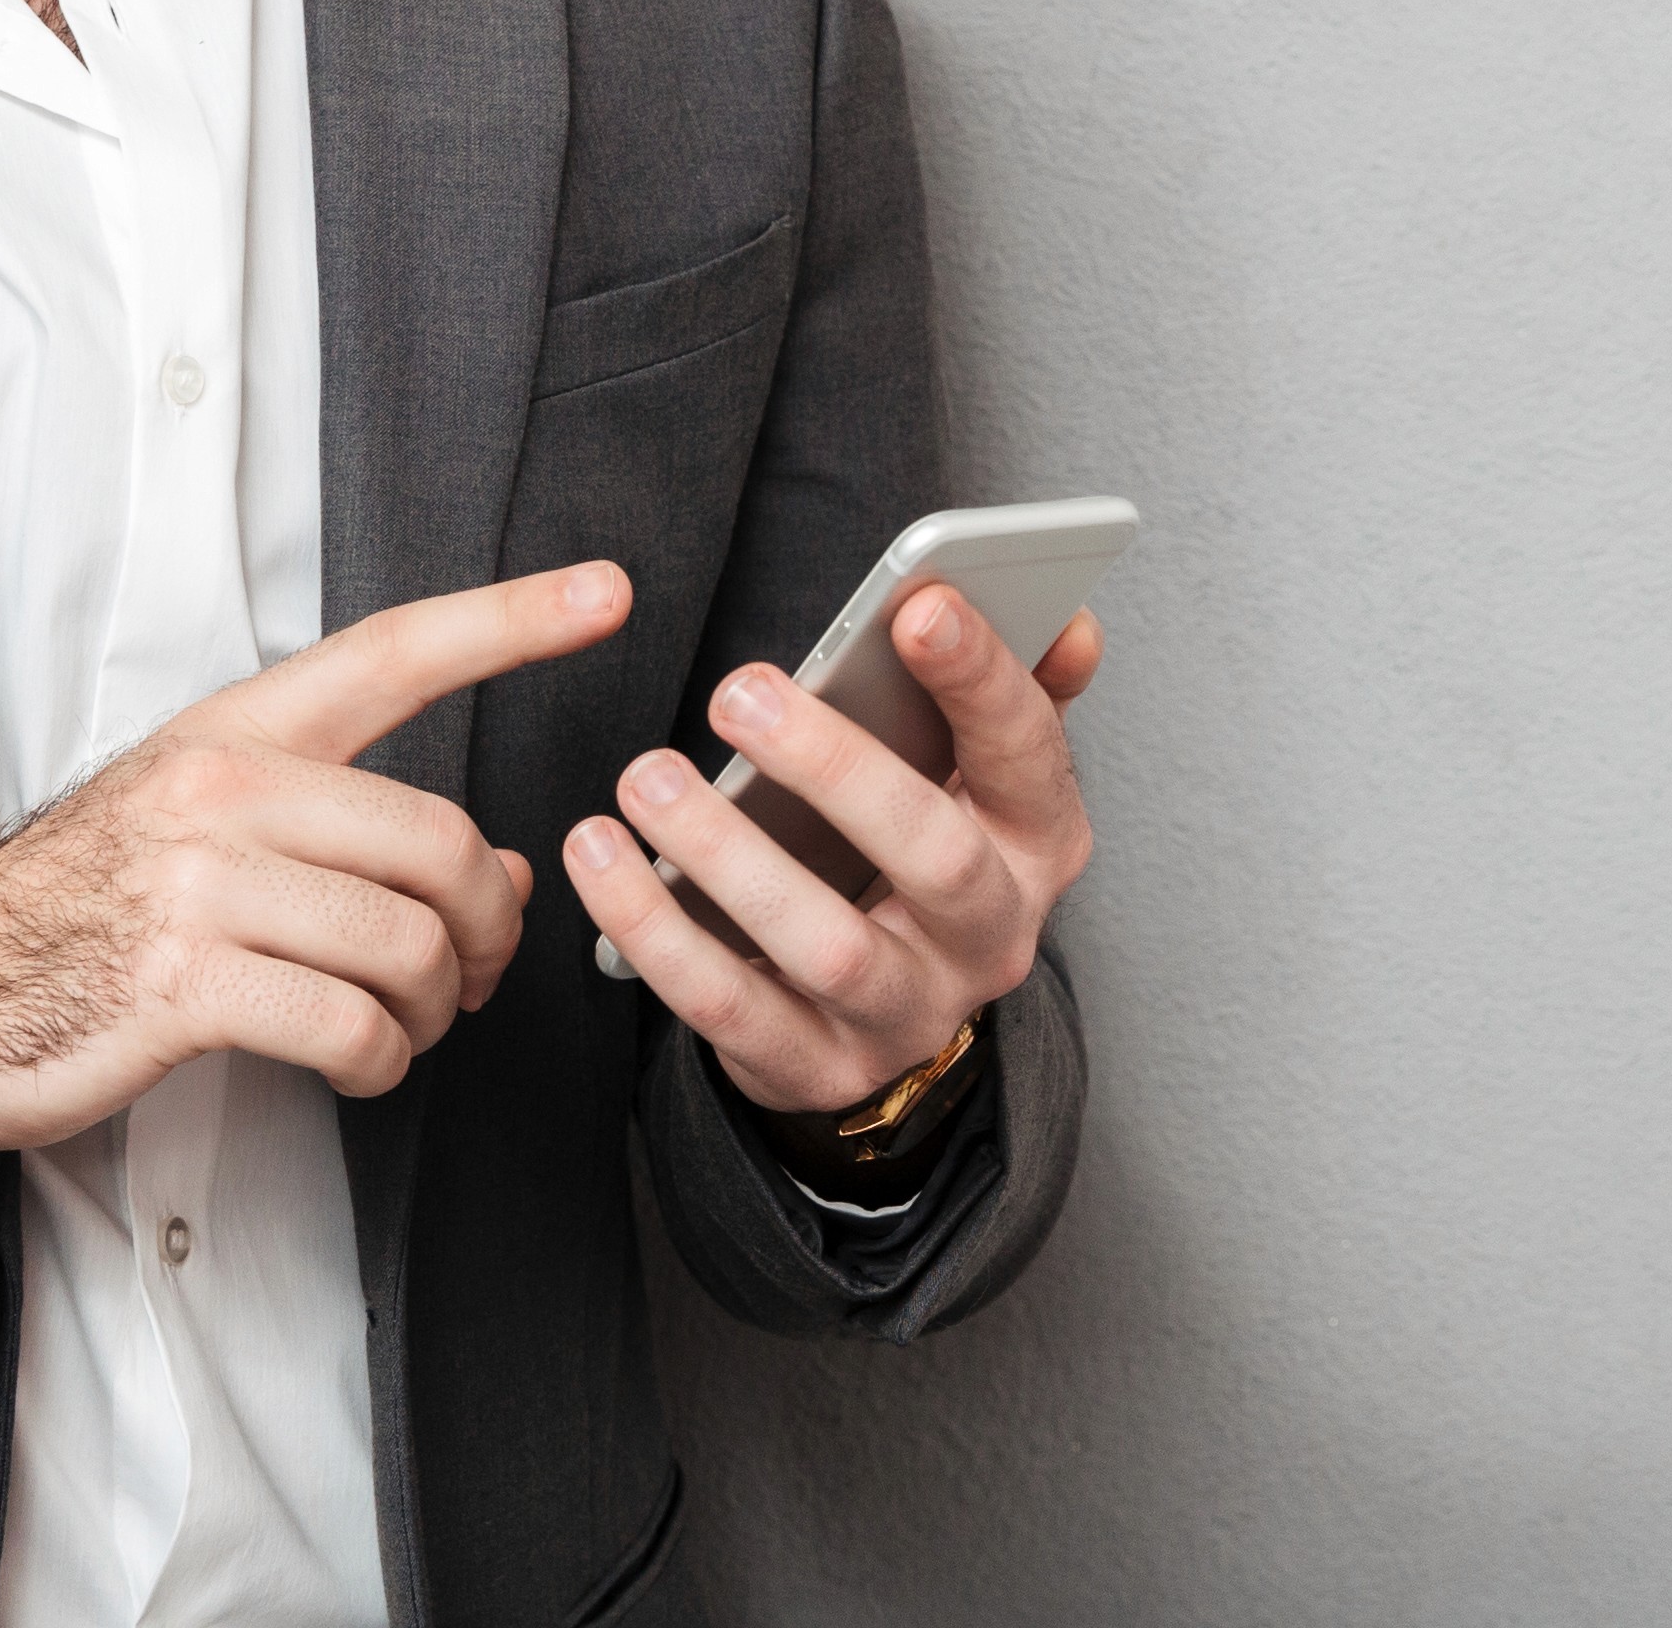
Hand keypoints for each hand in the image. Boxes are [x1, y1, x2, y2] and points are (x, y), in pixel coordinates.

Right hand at [0, 561, 633, 1158]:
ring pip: (408, 942)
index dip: (509, 621)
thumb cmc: (86, 914)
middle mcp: (222, 789)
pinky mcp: (182, 986)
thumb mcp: (208, 831)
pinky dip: (380, 1061)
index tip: (605, 592)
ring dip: (434, 1008)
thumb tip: (496, 870)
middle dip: (485, 928)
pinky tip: (355, 1061)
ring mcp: (198, 884)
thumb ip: (345, 831)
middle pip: (439, 839)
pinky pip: (351, 1024)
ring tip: (403, 1024)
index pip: (394, 652)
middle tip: (470, 974)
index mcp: (236, 731)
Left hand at [565, 586, 1104, 1117]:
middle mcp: (992, 937)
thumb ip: (1015, 690)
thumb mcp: (981, 777)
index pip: (1028, 754)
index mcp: (1038, 842)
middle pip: (934, 856)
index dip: (980, 679)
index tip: (918, 603)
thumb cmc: (923, 847)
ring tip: (646, 776)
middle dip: (836, 767)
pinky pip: (727, 1008)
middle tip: (739, 690)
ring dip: (727, 854)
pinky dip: (655, 932)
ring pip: (825, 944)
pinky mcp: (818, 1068)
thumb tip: (1071, 621)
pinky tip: (599, 857)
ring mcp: (907, 1014)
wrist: (886, 1015)